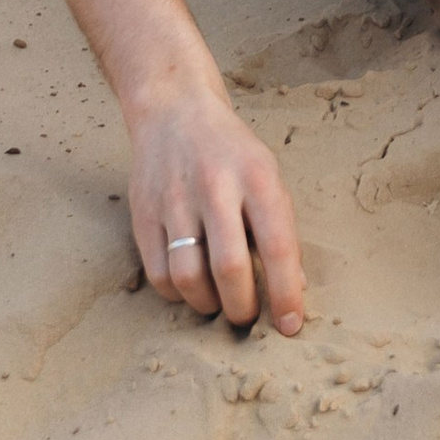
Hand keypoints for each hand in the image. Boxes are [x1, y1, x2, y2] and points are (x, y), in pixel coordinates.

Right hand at [129, 78, 306, 333]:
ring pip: (189, 278)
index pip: (278, 246)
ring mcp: (176, 201)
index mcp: (257, 178)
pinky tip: (189, 287)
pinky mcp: (143, 214)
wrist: (175, 112)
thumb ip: (279, 227)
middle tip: (248, 317)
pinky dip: (176, 294)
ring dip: (207, 305)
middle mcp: (216, 188)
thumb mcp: (267, 175)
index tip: (291, 326)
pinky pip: (158, 274)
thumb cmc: (231, 152)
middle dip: (243, 309)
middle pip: (230, 269)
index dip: (286, 293)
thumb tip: (295, 287)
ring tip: (218, 303)